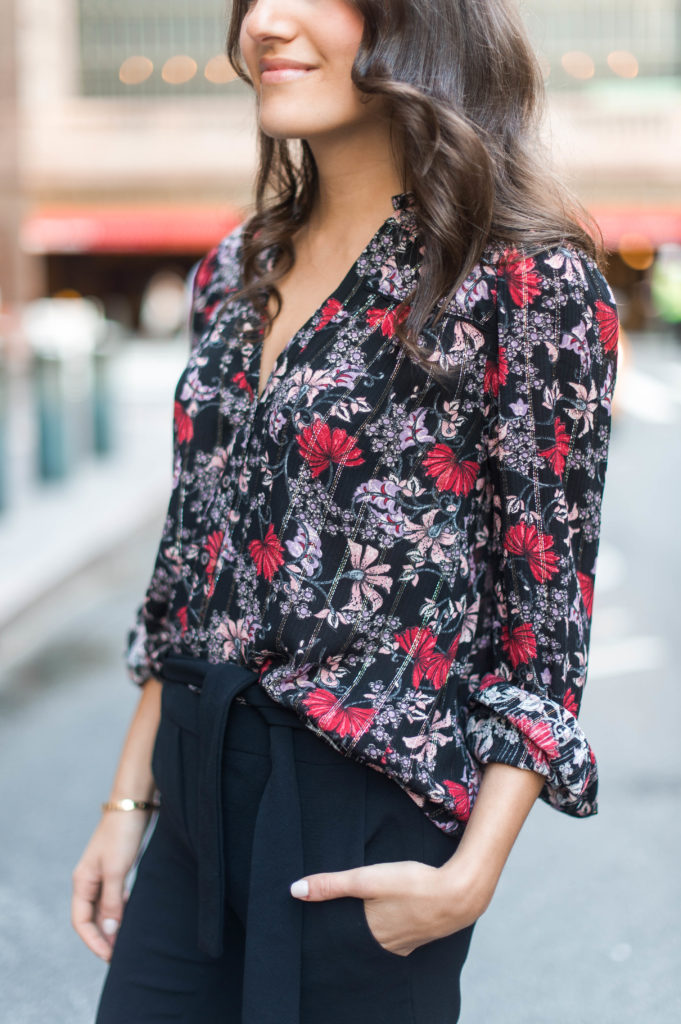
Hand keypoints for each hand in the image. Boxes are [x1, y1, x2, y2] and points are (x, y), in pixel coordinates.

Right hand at [71, 811, 150, 960]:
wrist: (133, 804)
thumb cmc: (122, 834)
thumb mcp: (117, 869)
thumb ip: (113, 901)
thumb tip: (110, 931)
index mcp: (82, 881)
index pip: (81, 921)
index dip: (93, 941)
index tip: (109, 956)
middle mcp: (89, 881)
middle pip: (92, 918)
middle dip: (104, 938)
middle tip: (119, 957)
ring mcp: (102, 875)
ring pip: (105, 909)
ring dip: (113, 926)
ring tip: (126, 944)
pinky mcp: (117, 870)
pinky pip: (115, 898)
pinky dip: (121, 911)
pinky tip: (132, 919)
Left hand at [290, 857, 487, 956]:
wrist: (460, 893)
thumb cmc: (412, 885)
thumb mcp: (368, 879)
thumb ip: (332, 885)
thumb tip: (295, 890)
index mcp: (369, 935)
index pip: (339, 937)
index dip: (327, 929)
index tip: (313, 922)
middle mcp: (385, 946)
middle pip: (358, 939)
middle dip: (346, 929)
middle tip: (333, 915)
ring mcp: (405, 942)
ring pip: (377, 937)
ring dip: (368, 927)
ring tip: (359, 914)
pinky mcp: (421, 934)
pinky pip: (396, 935)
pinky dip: (388, 926)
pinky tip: (389, 915)